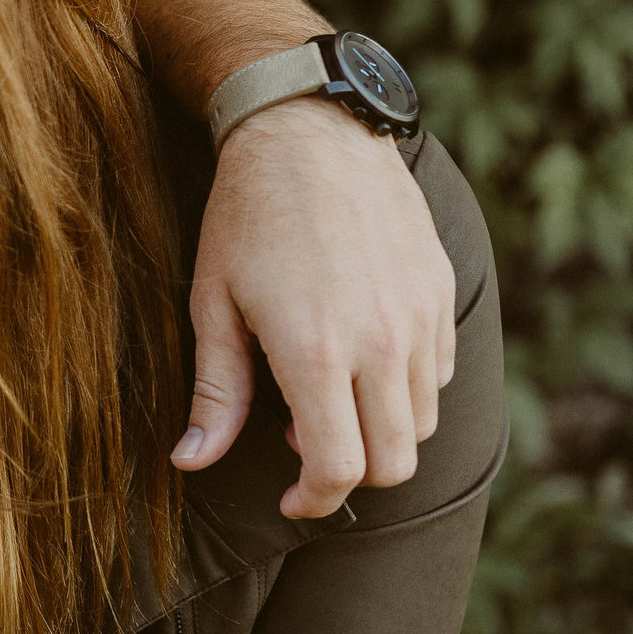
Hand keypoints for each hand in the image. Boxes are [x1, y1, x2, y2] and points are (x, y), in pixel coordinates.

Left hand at [170, 101, 455, 517]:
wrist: (308, 131)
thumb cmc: (245, 218)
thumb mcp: (213, 303)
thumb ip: (215, 392)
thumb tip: (191, 462)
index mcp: (316, 352)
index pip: (340, 469)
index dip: (315, 501)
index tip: (292, 500)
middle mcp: (382, 341)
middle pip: (394, 462)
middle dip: (351, 475)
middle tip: (304, 446)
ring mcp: (420, 316)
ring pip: (424, 423)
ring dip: (379, 431)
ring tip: (327, 395)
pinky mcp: (441, 290)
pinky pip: (440, 373)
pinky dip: (407, 390)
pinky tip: (362, 358)